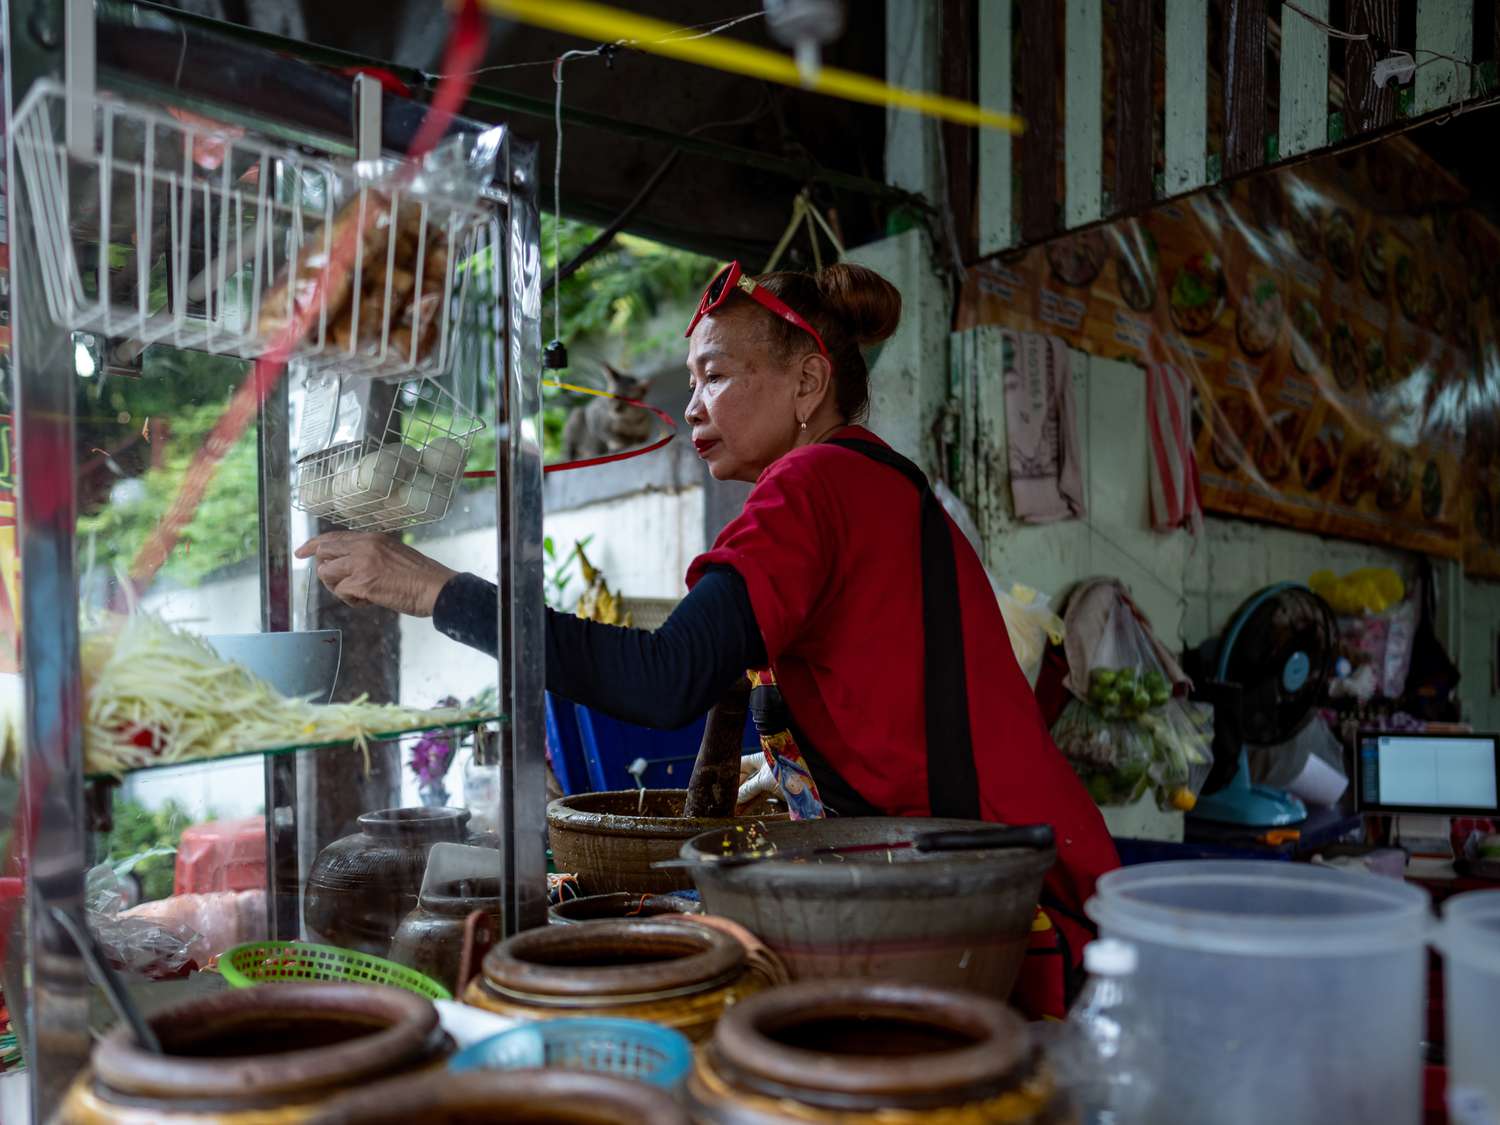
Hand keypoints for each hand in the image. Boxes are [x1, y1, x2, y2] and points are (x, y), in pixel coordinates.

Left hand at [294, 532, 456, 616]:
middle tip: (338, 583)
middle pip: (324, 554)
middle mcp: (363, 547)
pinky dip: (352, 600)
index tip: (301, 552)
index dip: (313, 545)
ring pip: (327, 574)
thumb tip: (349, 563)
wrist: (436, 588)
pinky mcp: (362, 583)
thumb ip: (371, 553)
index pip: (333, 537)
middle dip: (325, 570)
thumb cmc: (420, 575)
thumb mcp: (393, 552)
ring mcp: (361, 564)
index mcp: (372, 537)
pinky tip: (368, 601)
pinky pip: (341, 592)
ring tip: (359, 594)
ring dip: (338, 587)